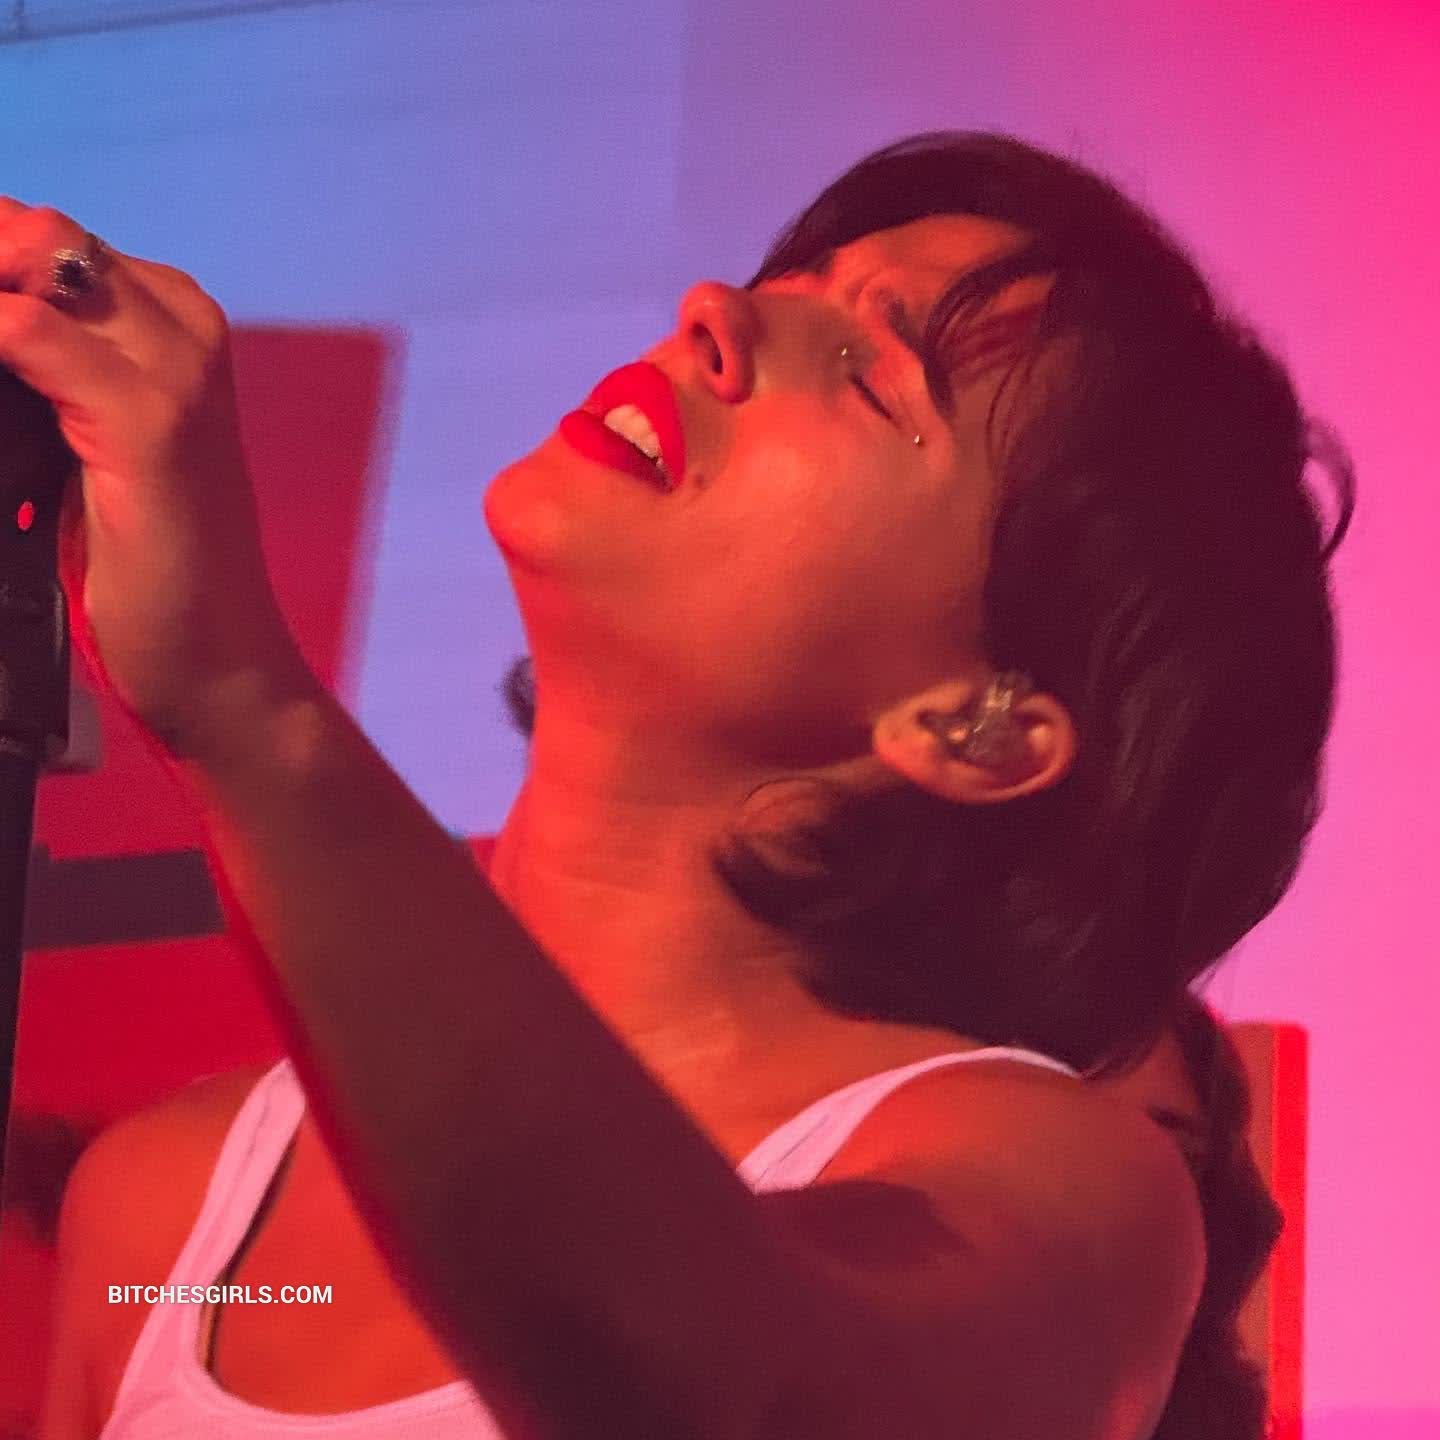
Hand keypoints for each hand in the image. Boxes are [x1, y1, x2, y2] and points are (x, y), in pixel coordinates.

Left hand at [0, 201, 302, 754]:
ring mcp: (177, 372)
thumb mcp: (81, 448)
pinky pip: (31, 332)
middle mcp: (182, 331)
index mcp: (171, 329)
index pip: (38, 238)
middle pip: (36, 228)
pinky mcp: (155, 424)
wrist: (220, 663)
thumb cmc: (149, 571)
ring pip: (36, 254)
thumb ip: (39, 378)